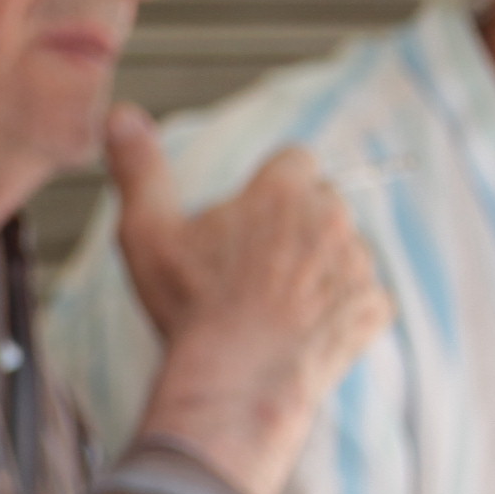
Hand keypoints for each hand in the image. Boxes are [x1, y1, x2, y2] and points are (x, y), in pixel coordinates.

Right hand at [112, 109, 387, 493]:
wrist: (237, 378)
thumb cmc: (191, 307)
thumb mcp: (147, 233)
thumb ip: (140, 169)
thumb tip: (120, 114)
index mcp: (282, 189)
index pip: (293, 161)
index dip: (270, 191)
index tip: (248, 224)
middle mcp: (331, 216)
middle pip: (322, 204)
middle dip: (298, 228)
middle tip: (256, 269)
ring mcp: (359, 263)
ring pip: (344, 251)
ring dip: (320, 269)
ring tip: (277, 307)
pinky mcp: (375, 307)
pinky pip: (365, 298)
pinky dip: (341, 313)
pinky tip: (303, 332)